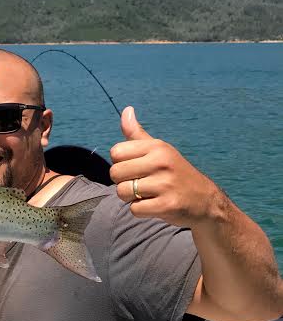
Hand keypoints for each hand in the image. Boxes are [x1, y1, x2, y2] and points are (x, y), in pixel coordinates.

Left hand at [109, 106, 220, 227]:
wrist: (204, 200)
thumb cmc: (173, 173)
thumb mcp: (158, 150)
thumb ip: (137, 133)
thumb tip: (126, 110)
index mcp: (157, 146)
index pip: (116, 152)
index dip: (120, 164)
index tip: (136, 168)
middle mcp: (161, 162)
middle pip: (115, 173)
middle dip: (123, 182)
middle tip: (141, 184)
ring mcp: (165, 184)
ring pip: (122, 192)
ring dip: (130, 198)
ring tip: (148, 195)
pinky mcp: (167, 205)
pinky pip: (134, 209)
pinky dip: (140, 210)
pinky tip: (155, 205)